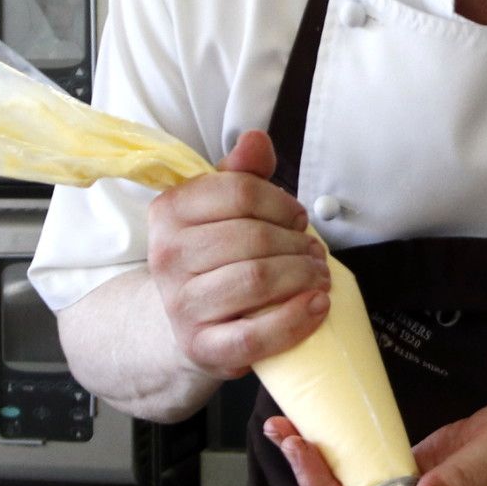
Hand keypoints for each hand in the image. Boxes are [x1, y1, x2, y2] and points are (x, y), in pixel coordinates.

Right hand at [147, 129, 328, 379]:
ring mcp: (182, 305)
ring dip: (302, 276)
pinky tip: (317, 306)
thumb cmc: (213, 258)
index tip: (297, 218)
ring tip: (319, 276)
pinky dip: (295, 319)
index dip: (281, 202)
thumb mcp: (220, 209)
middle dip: (297, 244)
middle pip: (253, 237)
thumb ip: (241, 173)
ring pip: (257, 280)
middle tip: (316, 253)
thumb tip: (256, 139)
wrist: (187, 321)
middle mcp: (167, 256)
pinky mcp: (202, 347)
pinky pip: (256, 335)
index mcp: (169, 211)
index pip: (239, 191)